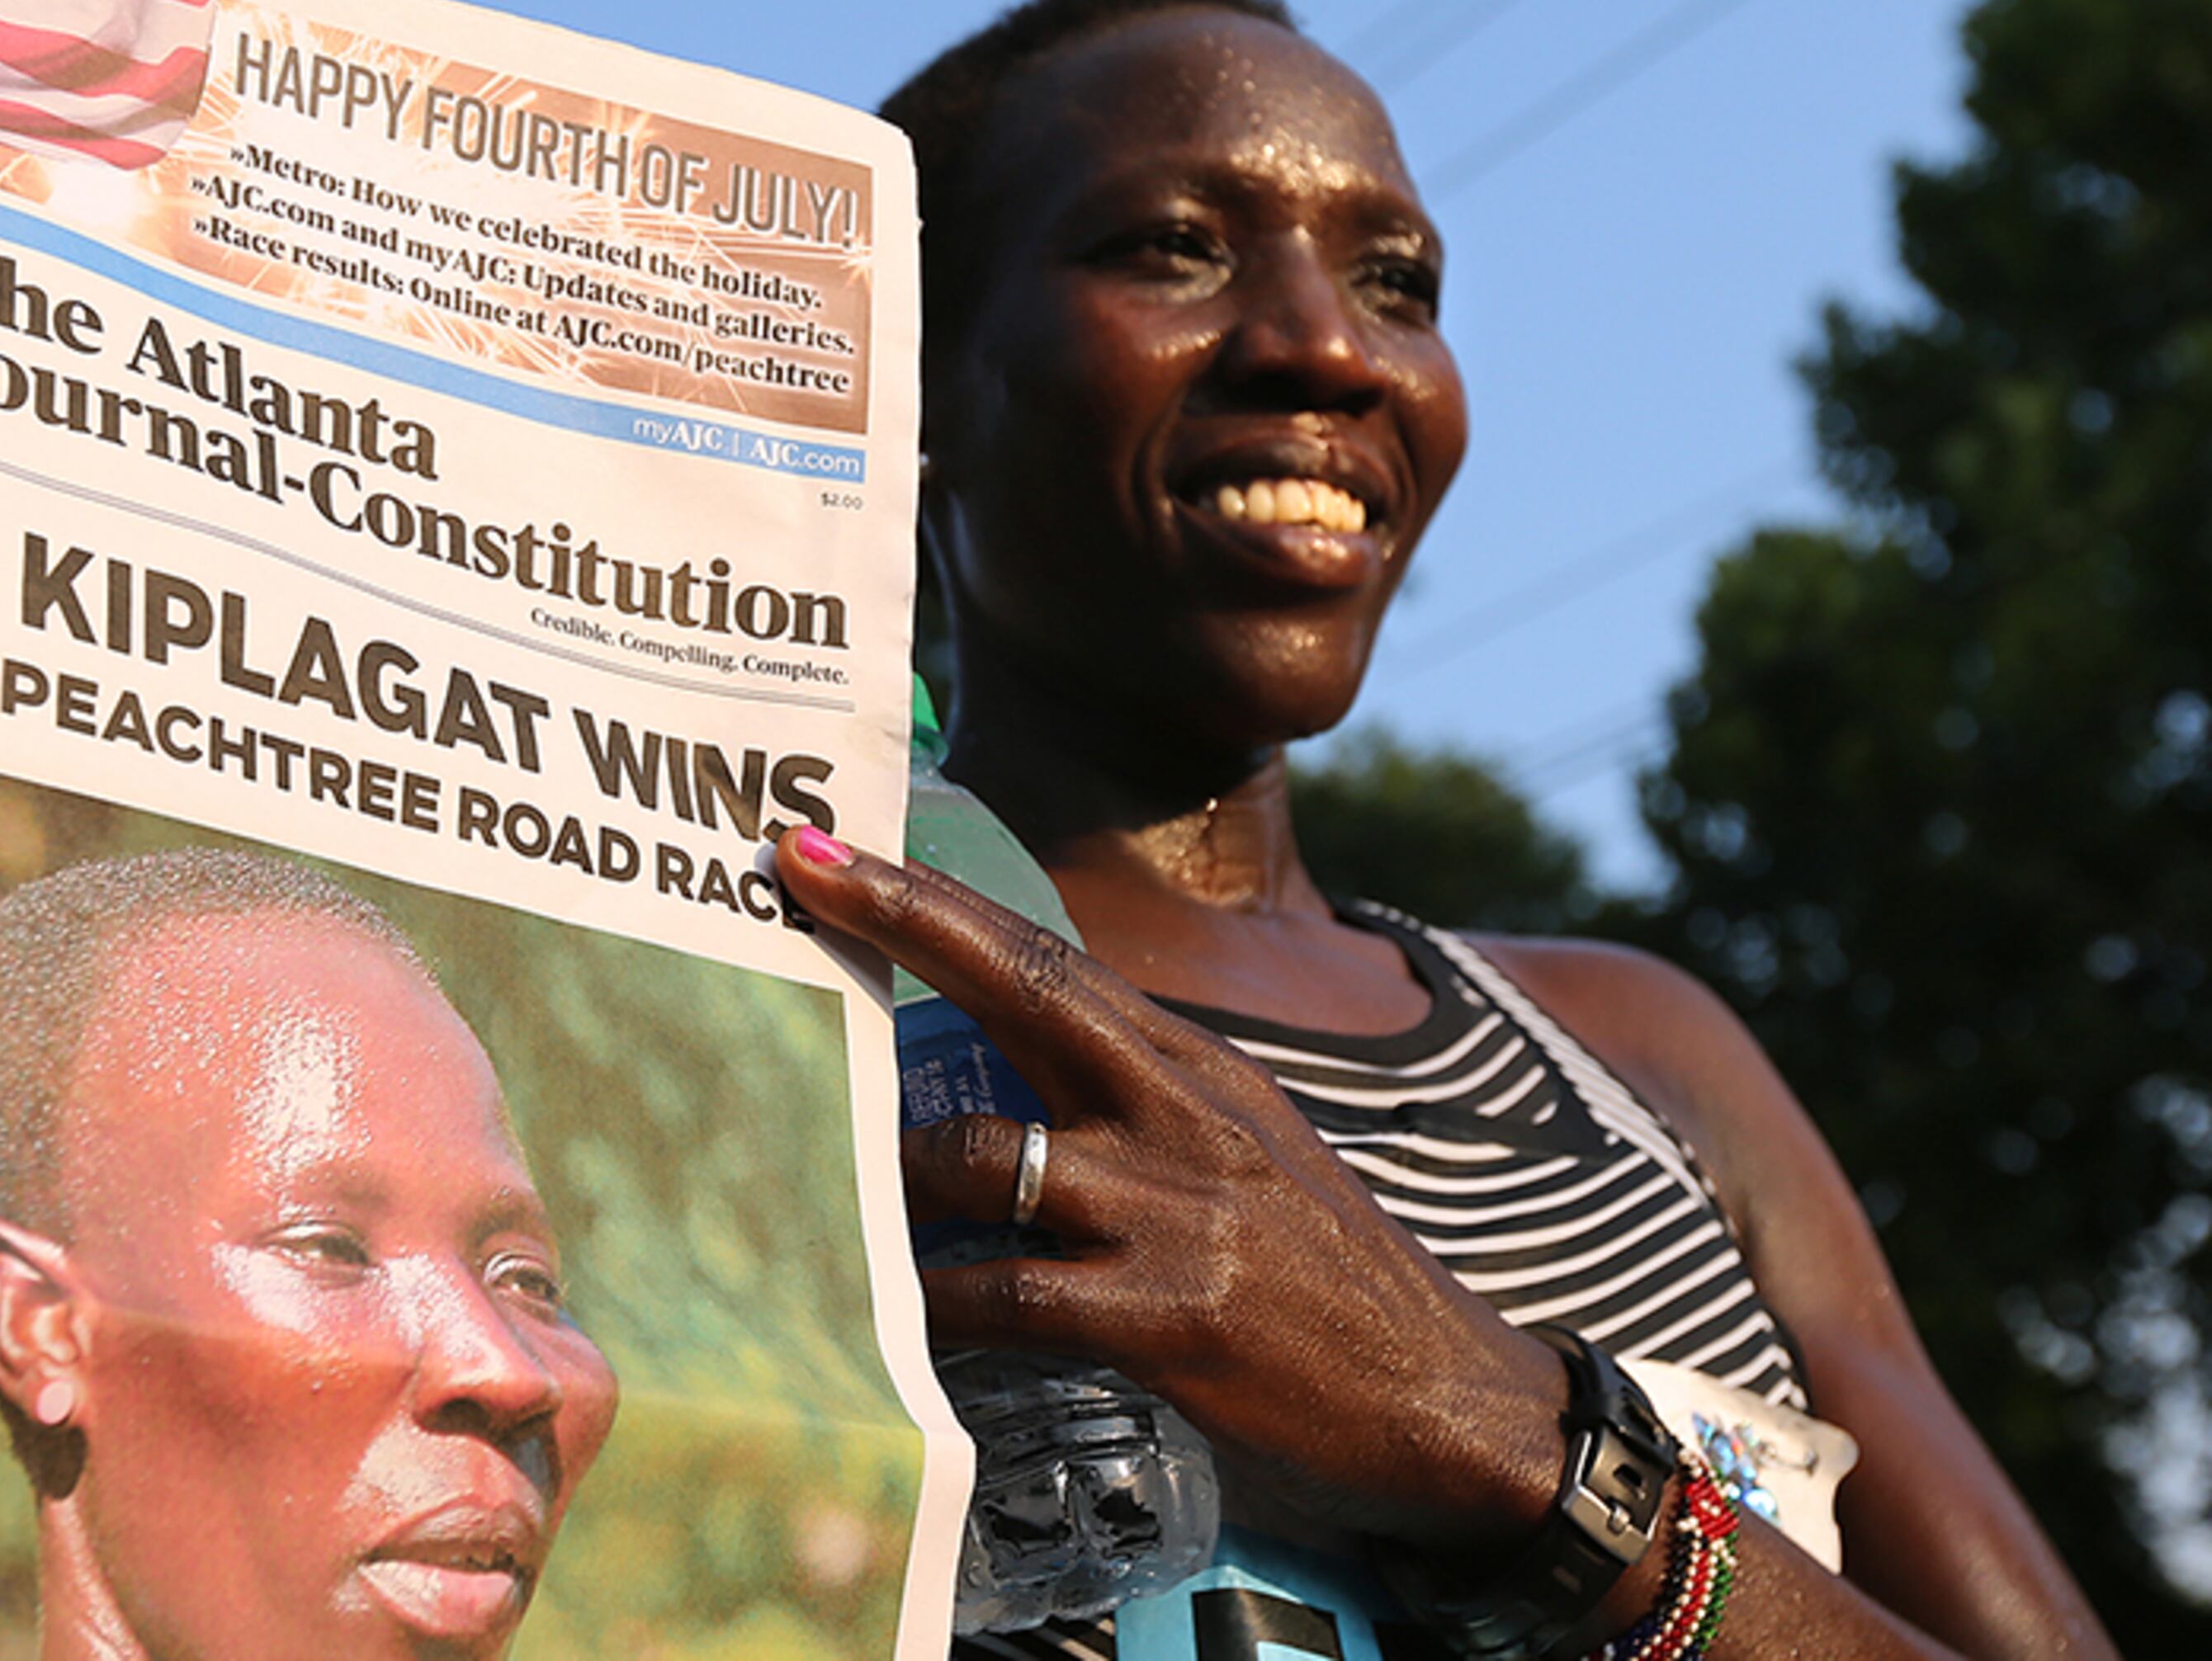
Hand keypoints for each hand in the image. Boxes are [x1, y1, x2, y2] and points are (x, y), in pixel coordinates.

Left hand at [774, 826, 1569, 1564]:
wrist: (1449, 1399)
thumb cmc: (1319, 1276)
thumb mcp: (1239, 1148)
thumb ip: (1129, 1101)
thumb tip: (999, 1067)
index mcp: (1192, 1067)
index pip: (1047, 956)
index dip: (936, 899)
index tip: (835, 846)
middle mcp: (1180, 1115)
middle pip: (1019, 990)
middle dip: (901, 925)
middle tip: (796, 879)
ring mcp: (1173, 1214)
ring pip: (979, 1162)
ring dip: (888, 1180)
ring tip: (827, 1198)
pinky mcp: (1166, 1318)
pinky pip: (1004, 1296)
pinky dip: (933, 1306)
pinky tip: (893, 1319)